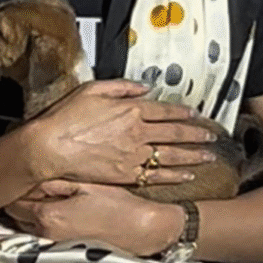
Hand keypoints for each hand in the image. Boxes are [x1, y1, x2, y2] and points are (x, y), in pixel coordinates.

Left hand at [6, 180, 179, 256]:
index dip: (15, 185)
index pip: (12, 202)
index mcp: (47, 217)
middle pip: (15, 216)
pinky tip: (57, 211)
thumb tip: (27, 175)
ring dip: (29, 212)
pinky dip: (41, 223)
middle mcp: (44, 236)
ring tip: (44, 195)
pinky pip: (40, 236)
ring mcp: (53, 247)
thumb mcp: (84, 183)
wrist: (144, 231)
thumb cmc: (117, 205)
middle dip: (19, 199)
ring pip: (26, 227)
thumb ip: (51, 181)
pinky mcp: (63, 253)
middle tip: (31, 181)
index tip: (20, 173)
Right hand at [25, 80, 218, 185]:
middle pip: (175, 132)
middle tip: (212, 136)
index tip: (195, 114)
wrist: (51, 147)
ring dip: (193, 155)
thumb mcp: (92, 89)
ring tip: (208, 155)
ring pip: (172, 155)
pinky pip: (157, 175)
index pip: (165, 110)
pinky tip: (187, 176)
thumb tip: (142, 88)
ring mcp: (134, 155)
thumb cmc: (67, 117)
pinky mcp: (127, 175)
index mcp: (131, 109)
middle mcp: (138, 132)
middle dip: (196, 134)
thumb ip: (121, 87)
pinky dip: (175, 176)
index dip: (183, 112)